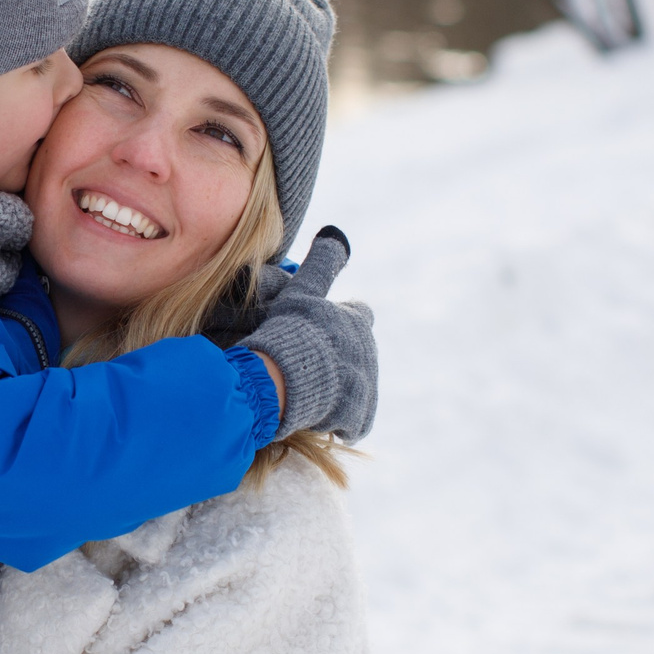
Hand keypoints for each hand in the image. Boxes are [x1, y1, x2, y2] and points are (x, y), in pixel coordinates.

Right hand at [240, 227, 377, 440]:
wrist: (283, 378)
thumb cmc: (290, 331)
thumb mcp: (303, 291)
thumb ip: (321, 264)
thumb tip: (336, 233)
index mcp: (358, 321)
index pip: (359, 316)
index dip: (339, 324)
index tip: (320, 333)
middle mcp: (369, 351)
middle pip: (357, 355)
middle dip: (339, 361)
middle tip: (309, 367)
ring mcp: (366, 385)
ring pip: (356, 388)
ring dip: (338, 392)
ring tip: (309, 394)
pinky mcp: (360, 414)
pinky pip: (355, 420)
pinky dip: (340, 420)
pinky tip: (319, 419)